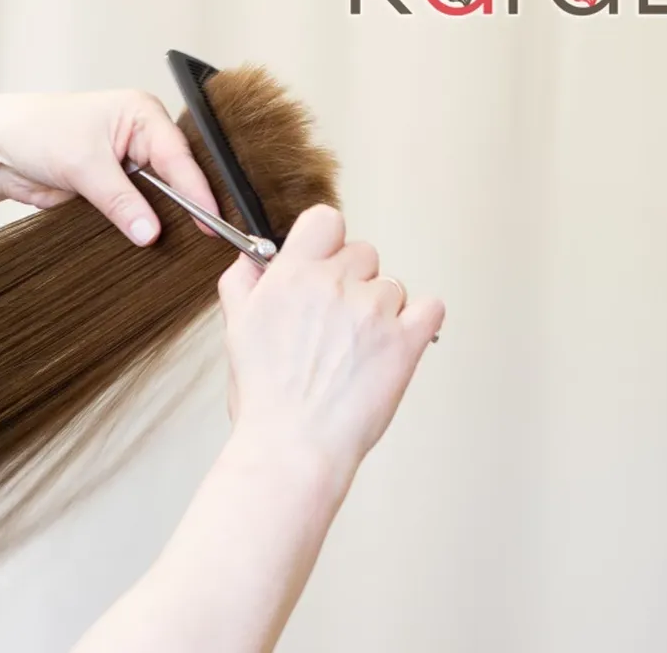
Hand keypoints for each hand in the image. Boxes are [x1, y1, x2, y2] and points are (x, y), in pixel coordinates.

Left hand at [0, 90, 219, 245]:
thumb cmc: (36, 131)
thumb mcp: (82, 164)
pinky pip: (138, 212)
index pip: (178, 155)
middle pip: (177, 177)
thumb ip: (119, 200)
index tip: (208, 219)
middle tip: (203, 237)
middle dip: (185, 206)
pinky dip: (143, 227)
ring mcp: (130, 166)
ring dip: (164, 220)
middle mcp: (142, 138)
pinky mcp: (115, 190)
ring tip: (185, 245)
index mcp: (142, 114)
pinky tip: (155, 244)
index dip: (195, 189)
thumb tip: (149, 231)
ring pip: (160, 199)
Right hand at [216, 204, 444, 477]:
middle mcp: (334, 284)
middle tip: (336, 323)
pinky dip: (419, 322)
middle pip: (363, 252)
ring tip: (357, 349)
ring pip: (393, 285)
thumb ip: (242, 284)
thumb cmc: (265, 398)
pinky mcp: (406, 341)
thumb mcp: (236, 330)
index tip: (324, 265)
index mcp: (291, 276)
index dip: (326, 242)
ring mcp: (373, 311)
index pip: (325, 220)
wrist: (294, 445)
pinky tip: (395, 344)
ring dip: (381, 309)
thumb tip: (251, 260)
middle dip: (352, 281)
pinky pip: (430, 308)